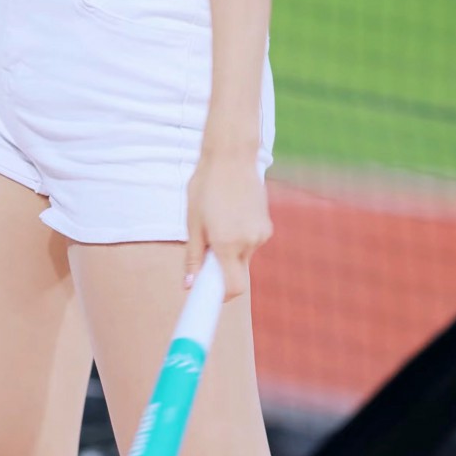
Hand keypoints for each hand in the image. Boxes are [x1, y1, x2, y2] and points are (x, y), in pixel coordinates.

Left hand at [184, 148, 273, 301]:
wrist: (231, 155)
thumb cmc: (207, 185)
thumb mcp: (193, 221)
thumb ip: (193, 256)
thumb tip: (189, 285)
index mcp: (227, 244)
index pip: (232, 289)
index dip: (220, 298)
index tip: (207, 300)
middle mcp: (248, 242)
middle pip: (236, 272)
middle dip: (221, 266)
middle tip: (206, 246)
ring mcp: (261, 233)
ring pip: (243, 255)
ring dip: (231, 248)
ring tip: (219, 218)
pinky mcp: (266, 224)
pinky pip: (251, 241)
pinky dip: (241, 236)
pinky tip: (232, 211)